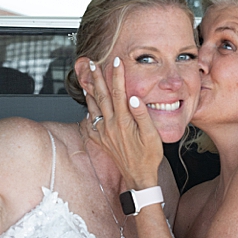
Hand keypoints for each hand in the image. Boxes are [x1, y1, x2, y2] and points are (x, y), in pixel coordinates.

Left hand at [83, 57, 164, 189]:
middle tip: (92, 64)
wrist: (139, 176)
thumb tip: (133, 98)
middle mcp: (110, 125)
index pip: (119, 92)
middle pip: (102, 96)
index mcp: (123, 121)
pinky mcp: (102, 140)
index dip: (117, 75)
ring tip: (86, 80)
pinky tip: (87, 106)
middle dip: (97, 78)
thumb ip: (142, 115)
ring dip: (90, 92)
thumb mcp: (151, 135)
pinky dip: (88, 111)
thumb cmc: (148, 156)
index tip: (116, 61)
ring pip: (93, 107)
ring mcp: (104, 133)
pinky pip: (91, 123)